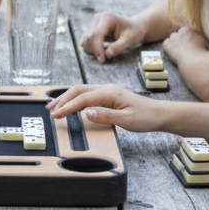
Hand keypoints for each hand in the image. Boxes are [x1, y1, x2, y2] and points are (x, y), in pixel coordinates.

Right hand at [45, 84, 163, 131]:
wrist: (159, 114)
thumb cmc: (145, 117)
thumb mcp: (126, 120)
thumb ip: (106, 116)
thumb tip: (86, 113)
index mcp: (109, 93)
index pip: (82, 99)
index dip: (67, 107)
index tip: (56, 115)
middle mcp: (106, 89)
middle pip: (78, 90)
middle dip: (62, 100)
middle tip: (50, 110)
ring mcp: (107, 91)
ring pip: (81, 91)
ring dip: (67, 98)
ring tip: (54, 107)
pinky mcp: (108, 96)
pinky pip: (87, 95)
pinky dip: (75, 99)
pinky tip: (70, 105)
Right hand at [80, 12, 144, 61]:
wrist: (134, 27)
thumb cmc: (133, 32)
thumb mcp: (129, 40)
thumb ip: (118, 47)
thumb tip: (106, 55)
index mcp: (107, 18)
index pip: (95, 35)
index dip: (97, 49)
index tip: (103, 59)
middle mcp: (98, 18)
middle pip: (89, 38)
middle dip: (96, 51)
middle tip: (106, 58)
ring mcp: (93, 23)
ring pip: (85, 40)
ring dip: (93, 50)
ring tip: (106, 52)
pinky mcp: (91, 29)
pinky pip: (85, 41)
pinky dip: (92, 48)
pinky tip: (102, 49)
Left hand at [162, 25, 208, 66]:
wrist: (193, 59)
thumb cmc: (202, 53)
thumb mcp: (206, 43)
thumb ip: (202, 39)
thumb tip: (204, 41)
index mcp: (189, 30)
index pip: (185, 32)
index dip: (187, 39)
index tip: (189, 45)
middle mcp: (180, 31)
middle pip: (178, 35)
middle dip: (180, 41)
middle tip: (183, 50)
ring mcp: (172, 37)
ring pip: (172, 40)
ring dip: (174, 45)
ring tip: (178, 53)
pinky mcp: (166, 44)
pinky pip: (166, 45)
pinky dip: (168, 49)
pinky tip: (174, 55)